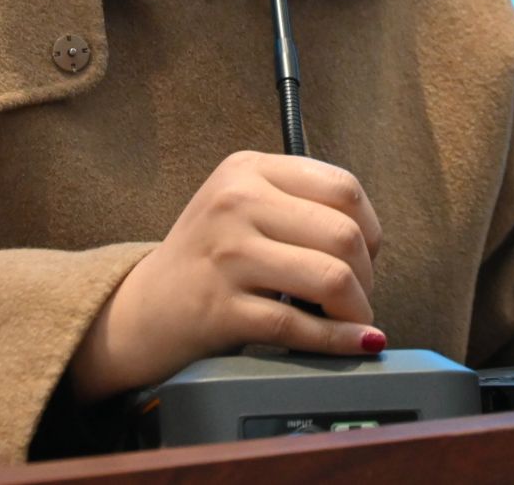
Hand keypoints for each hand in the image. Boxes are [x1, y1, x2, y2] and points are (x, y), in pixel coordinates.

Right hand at [67, 151, 385, 400]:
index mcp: (248, 169)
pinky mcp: (220, 307)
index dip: (371, 229)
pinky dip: (338, 341)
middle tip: (357, 297)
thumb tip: (371, 240)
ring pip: (330, 278)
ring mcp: (226, 255)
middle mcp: (236, 203)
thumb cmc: (205, 259)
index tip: (366, 256)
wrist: (141, 310)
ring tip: (352, 320)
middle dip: (367, 276)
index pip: (343, 188)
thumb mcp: (241, 205)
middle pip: (344, 234)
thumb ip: (298, 204)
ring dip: (357, 310)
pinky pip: (299, 324)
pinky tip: (351, 343)